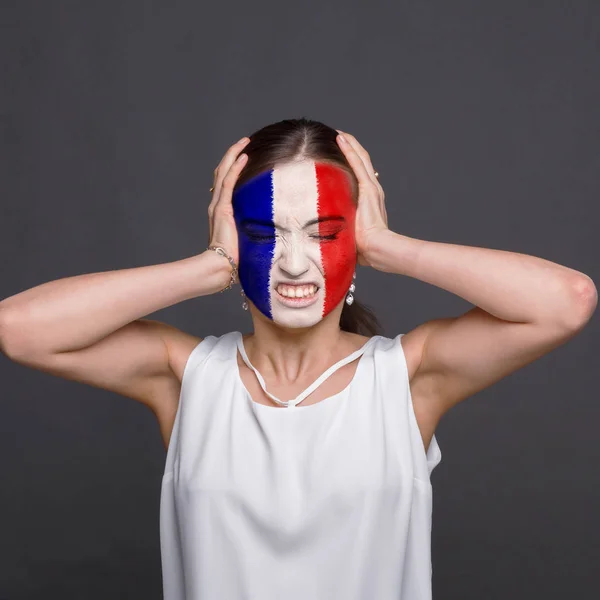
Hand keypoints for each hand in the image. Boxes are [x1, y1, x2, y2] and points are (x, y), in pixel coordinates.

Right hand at [207, 137, 249, 269]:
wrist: (222, 266)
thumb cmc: (236, 258)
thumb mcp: (247, 238)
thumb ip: (255, 228)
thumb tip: (275, 227)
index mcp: (222, 210)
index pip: (225, 181)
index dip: (233, 166)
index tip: (244, 155)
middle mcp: (217, 204)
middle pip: (222, 171)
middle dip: (233, 154)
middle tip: (245, 142)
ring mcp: (218, 205)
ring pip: (223, 172)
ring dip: (234, 154)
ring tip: (244, 142)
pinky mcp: (222, 209)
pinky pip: (228, 183)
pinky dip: (235, 168)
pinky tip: (243, 157)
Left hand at [335, 130, 388, 266]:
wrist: (376, 249)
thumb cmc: (361, 246)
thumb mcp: (348, 231)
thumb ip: (339, 225)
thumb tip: (322, 230)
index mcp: (368, 199)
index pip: (359, 175)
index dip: (350, 162)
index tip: (338, 153)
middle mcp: (372, 190)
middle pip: (361, 162)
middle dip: (350, 149)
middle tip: (338, 137)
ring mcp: (372, 187)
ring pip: (360, 158)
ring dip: (350, 143)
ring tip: (338, 133)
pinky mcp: (368, 188)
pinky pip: (357, 163)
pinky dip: (349, 149)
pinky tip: (340, 138)